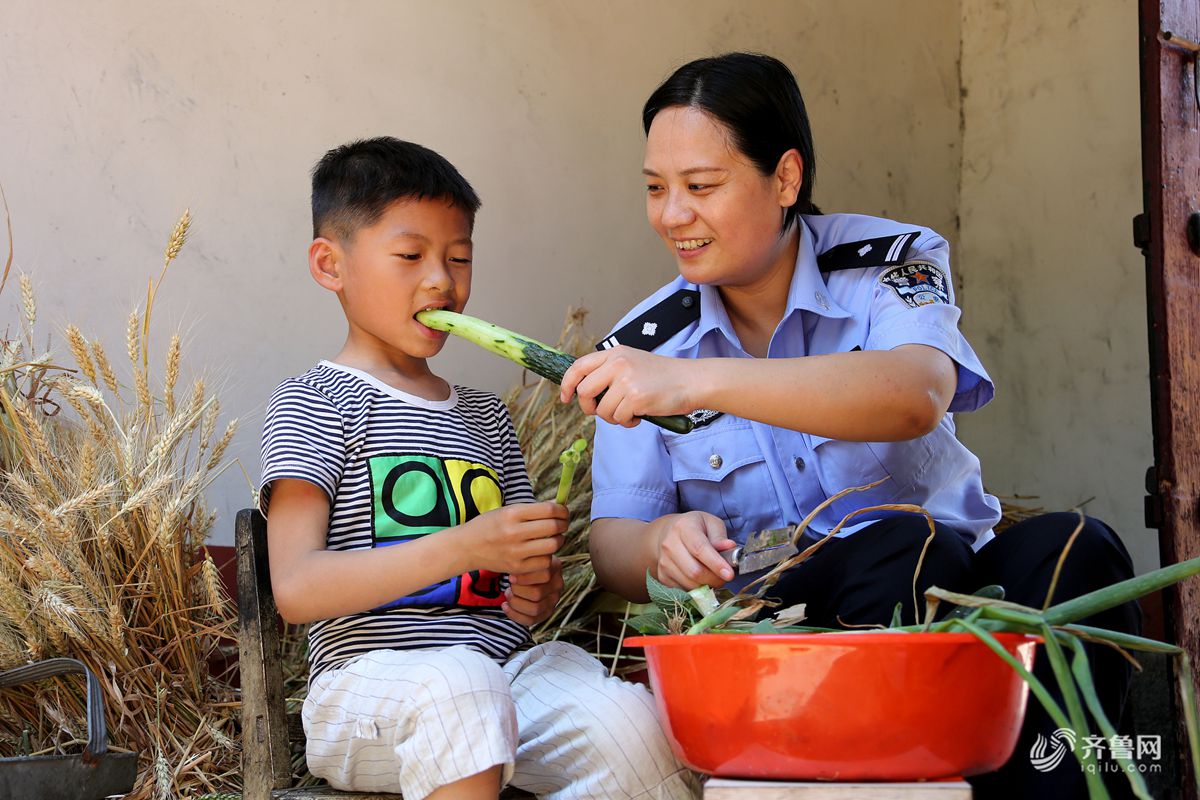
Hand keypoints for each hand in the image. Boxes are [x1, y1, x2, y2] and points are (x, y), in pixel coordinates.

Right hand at [462, 501, 566, 575]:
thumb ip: (531, 510)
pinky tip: (542, 552)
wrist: (466, 547)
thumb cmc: (489, 526)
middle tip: (562, 524)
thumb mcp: (506, 510)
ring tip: (553, 538)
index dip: (562, 510)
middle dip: (563, 525)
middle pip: (553, 527)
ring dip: (558, 541)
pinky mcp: (516, 568)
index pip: (549, 510)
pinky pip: (544, 563)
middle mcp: (514, 532)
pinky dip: (547, 556)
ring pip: (552, 546)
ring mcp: (515, 552)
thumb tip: (558, 508)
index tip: (563, 512)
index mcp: (512, 513)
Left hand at [503, 555, 564, 625]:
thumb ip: (524, 554)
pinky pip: (531, 620)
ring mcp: (554, 599)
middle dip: (518, 591)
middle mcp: (558, 584)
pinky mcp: (547, 612)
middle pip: (537, 594)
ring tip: (508, 594)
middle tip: (509, 585)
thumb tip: (517, 560)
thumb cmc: (521, 562)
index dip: (524, 578)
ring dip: (516, 602)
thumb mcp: (524, 554)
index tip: (511, 576)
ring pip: (535, 608)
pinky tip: (505, 605)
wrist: (523, 572)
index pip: (544, 576)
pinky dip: (515, 614)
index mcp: (555, 566)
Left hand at [560, 346, 695, 426]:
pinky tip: (641, 414)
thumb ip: (610, 371)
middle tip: (602, 412)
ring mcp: (626, 381)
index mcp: (615, 353)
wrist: (690, 381)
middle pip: (584, 391)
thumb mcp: (633, 362)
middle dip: (589, 407)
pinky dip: (629, 422)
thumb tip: (585, 393)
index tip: (565, 397)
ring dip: (614, 417)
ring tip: (631, 411)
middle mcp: (618, 364)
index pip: (578, 367)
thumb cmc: (663, 376)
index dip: (567, 384)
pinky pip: (619, 419)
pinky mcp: (636, 398)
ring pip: (602, 410)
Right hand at [650, 511, 737, 588]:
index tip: (730, 574)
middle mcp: (669, 545)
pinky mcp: (662, 576)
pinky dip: (696, 590)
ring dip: (707, 585)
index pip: (699, 549)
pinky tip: (701, 580)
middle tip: (726, 577)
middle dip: (715, 579)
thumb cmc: (695, 528)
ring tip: (714, 576)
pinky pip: (683, 591)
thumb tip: (730, 548)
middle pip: (694, 571)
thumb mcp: (711, 524)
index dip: (716, 564)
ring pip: (690, 584)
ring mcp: (663, 562)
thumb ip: (721, 537)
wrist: (669, 533)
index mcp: (683, 527)